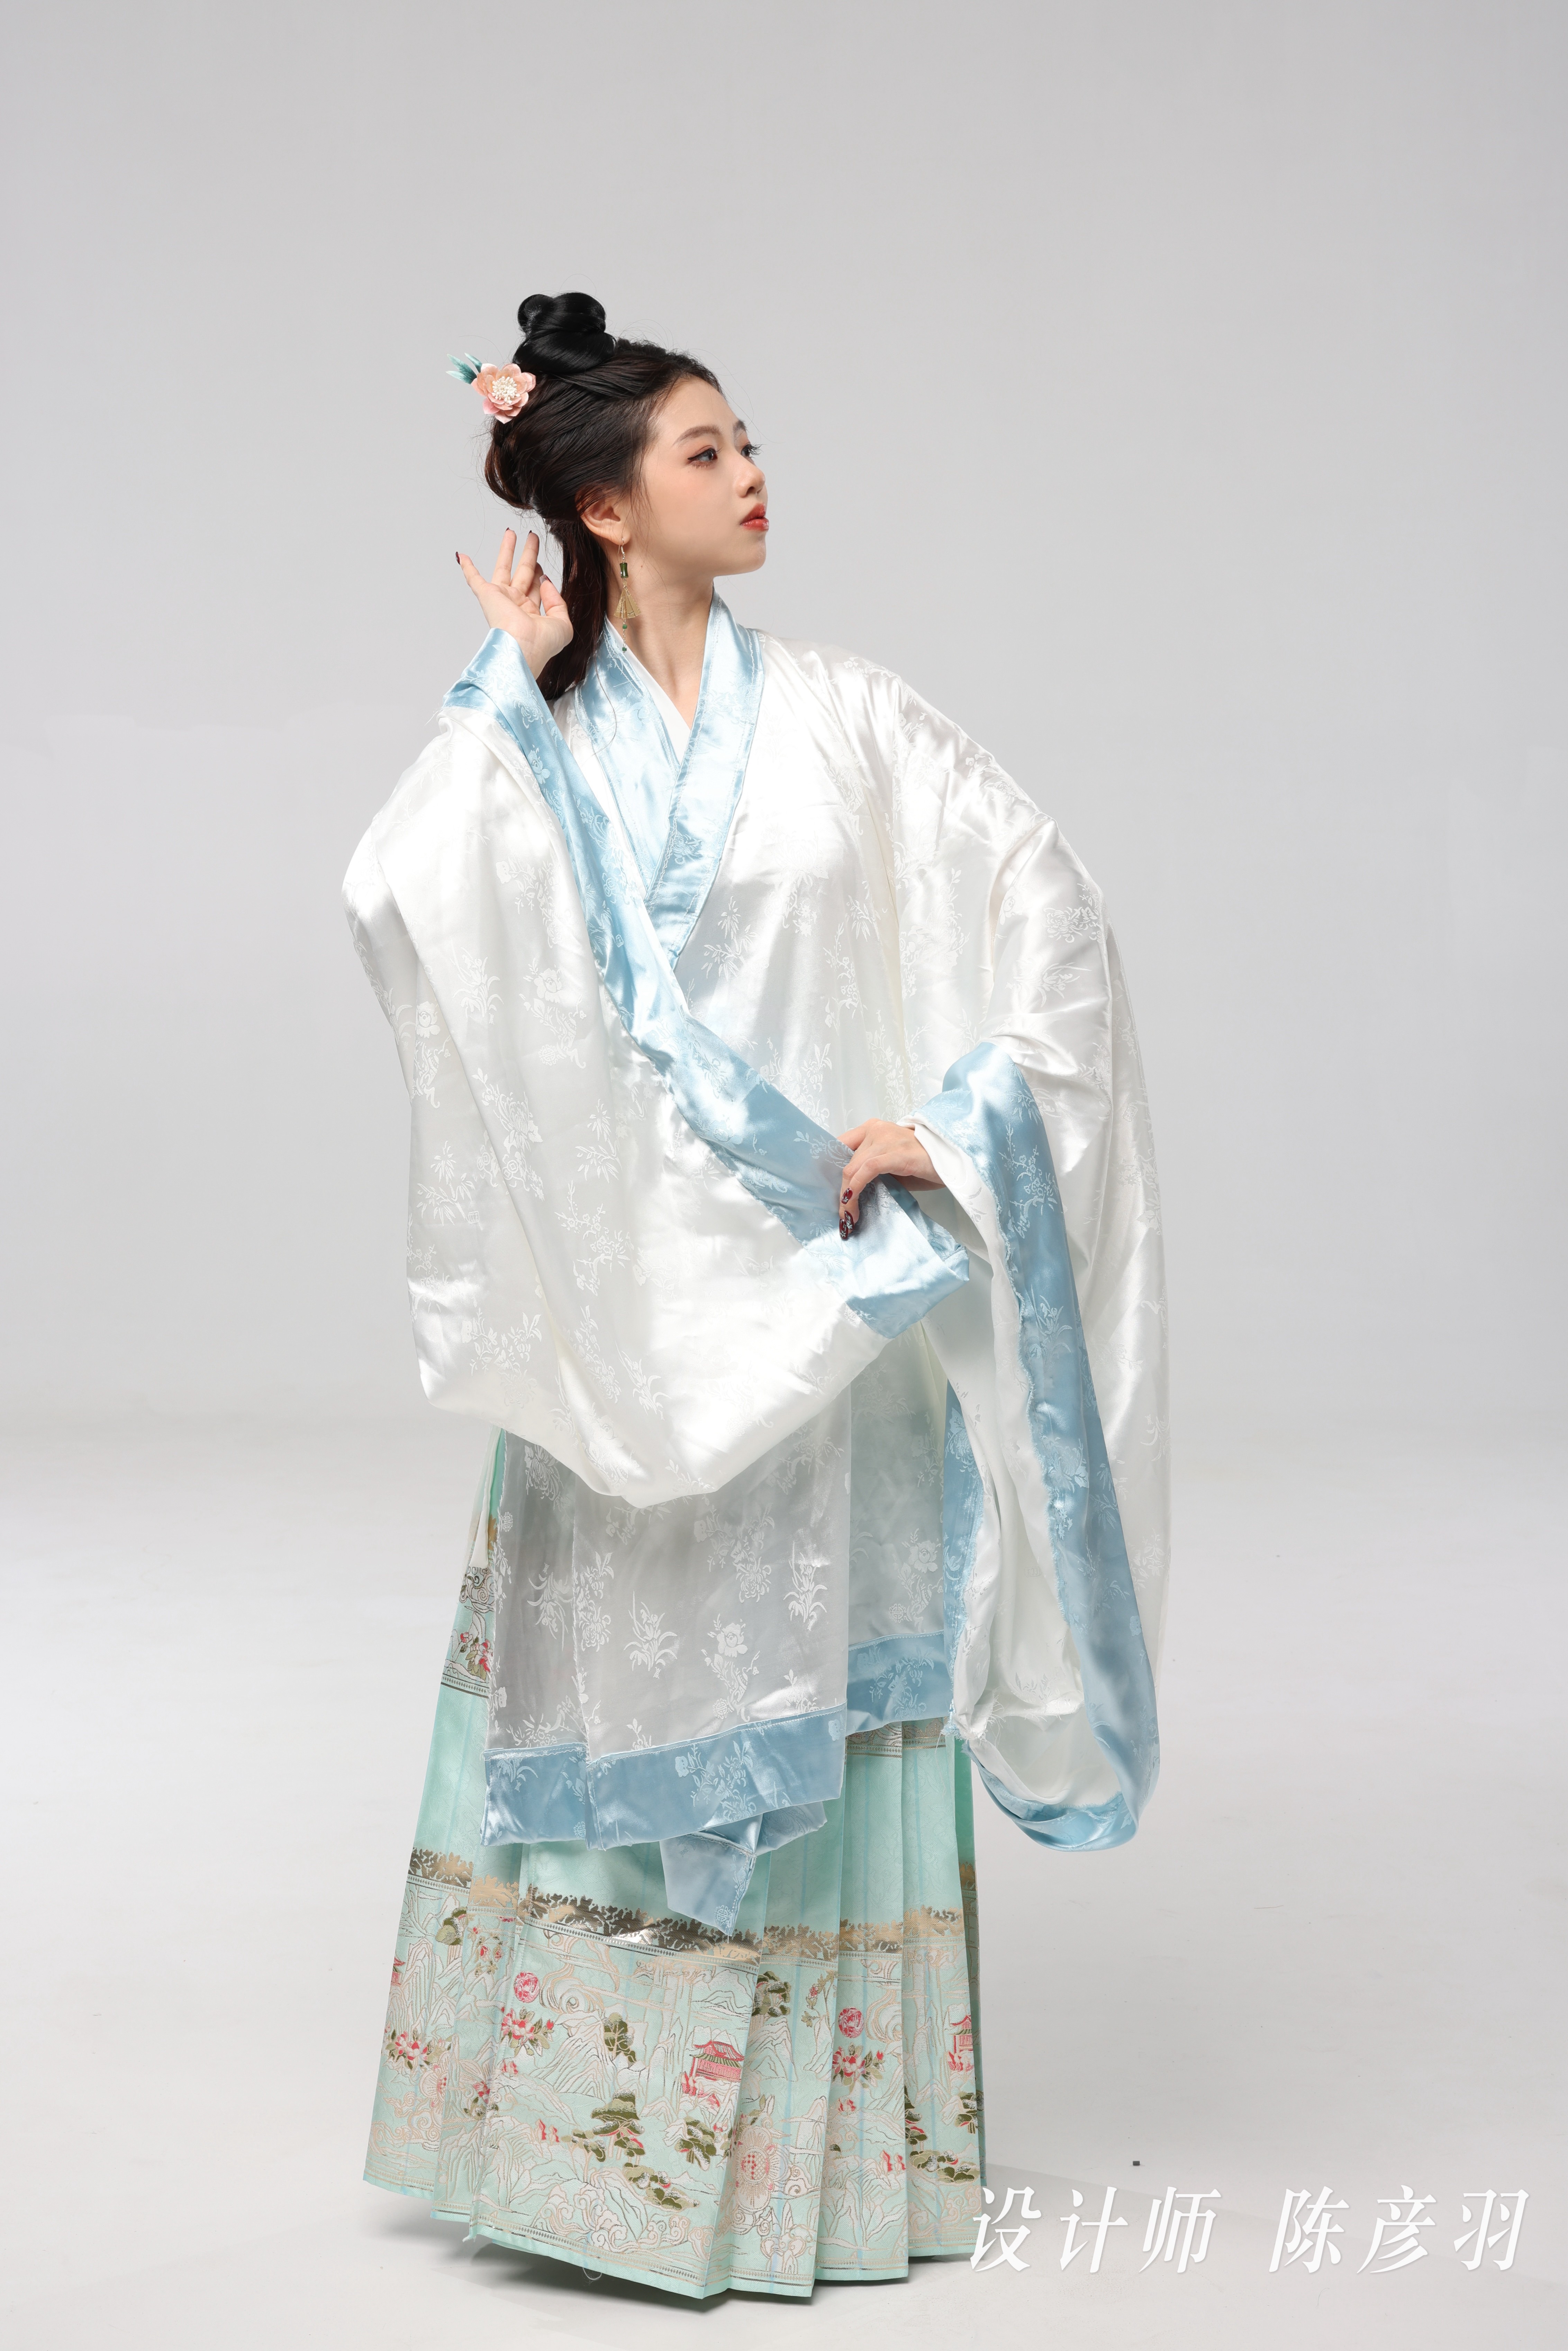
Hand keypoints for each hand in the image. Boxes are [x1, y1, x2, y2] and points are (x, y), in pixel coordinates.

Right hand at [456, 527, 571, 678]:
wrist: (522, 648)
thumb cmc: (541, 644)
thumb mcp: (562, 624)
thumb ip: (559, 602)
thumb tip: (546, 581)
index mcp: (532, 614)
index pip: (537, 590)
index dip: (542, 578)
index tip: (544, 571)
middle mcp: (516, 605)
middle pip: (523, 573)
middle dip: (529, 555)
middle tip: (532, 537)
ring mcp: (501, 599)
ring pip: (504, 568)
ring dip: (507, 550)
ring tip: (511, 532)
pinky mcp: (487, 595)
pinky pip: (474, 579)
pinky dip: (467, 568)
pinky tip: (462, 556)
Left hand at [836, 1117, 940, 1236]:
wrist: (955, 1162)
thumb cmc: (926, 1164)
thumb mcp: (893, 1163)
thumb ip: (873, 1168)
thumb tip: (853, 1189)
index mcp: (874, 1128)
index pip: (841, 1145)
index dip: (831, 1169)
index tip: (830, 1191)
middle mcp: (877, 1129)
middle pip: (845, 1161)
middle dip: (840, 1191)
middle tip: (842, 1214)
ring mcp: (885, 1139)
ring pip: (852, 1168)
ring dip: (846, 1197)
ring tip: (848, 1217)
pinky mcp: (895, 1153)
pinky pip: (866, 1172)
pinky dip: (856, 1191)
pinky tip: (854, 1207)